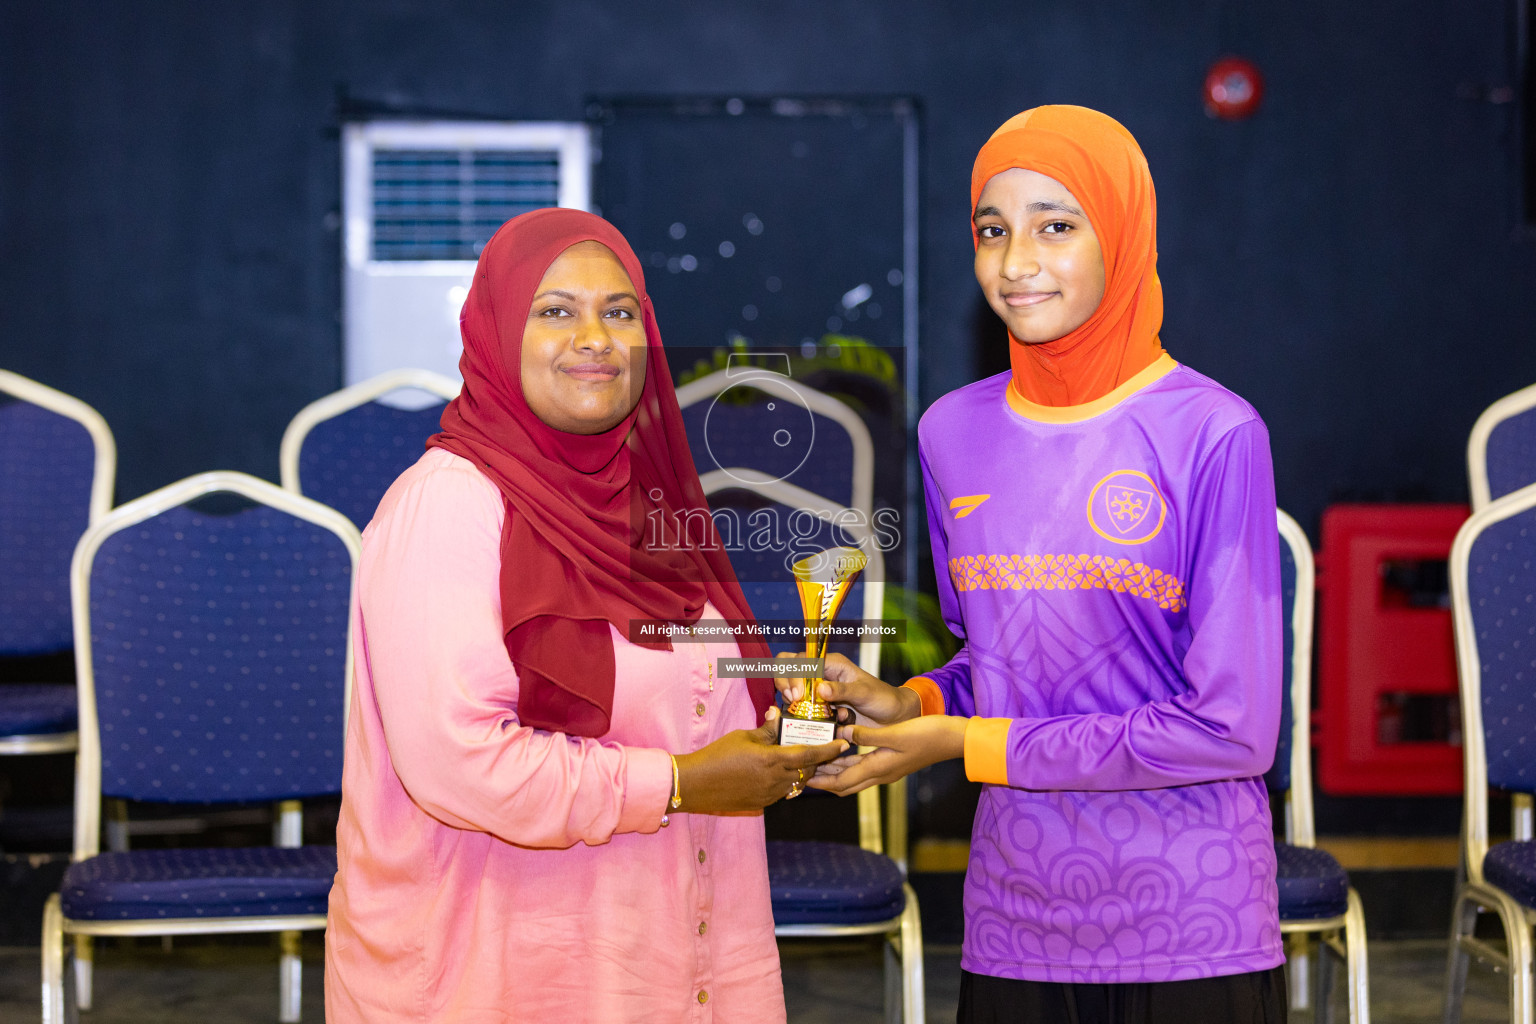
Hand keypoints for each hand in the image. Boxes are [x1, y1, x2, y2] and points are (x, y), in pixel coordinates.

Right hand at [673, 708, 849, 813]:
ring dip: (802, 771)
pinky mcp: (762, 803)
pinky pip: (783, 791)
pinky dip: (788, 780)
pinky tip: (781, 771)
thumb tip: (778, 713)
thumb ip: (766, 728)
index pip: (808, 754)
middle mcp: (775, 779)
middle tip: (824, 749)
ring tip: (802, 759)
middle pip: (807, 770)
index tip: (843, 744)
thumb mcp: (743, 736)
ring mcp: (769, 794)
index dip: (828, 750)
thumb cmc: (717, 755)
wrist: (696, 785)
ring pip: (797, 782)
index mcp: (771, 759)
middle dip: (818, 760)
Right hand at [776, 652, 918, 727]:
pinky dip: (805, 721)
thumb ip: (843, 690)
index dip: (793, 674)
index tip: (796, 695)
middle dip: (785, 686)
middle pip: (787, 672)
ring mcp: (817, 695)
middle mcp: (820, 676)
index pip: (800, 660)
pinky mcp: (818, 712)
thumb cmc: (883, 699)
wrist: (893, 719)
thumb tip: (819, 689)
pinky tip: (823, 726)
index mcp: (830, 664)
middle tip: (793, 702)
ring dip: (796, 707)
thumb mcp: (865, 693)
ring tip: (815, 716)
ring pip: (790, 695)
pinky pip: (801, 714)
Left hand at [807, 716, 966, 795]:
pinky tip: (841, 751)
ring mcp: (887, 769)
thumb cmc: (927, 735)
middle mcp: (881, 773)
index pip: (842, 783)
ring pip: (853, 776)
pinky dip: (848, 763)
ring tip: (816, 761)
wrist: (953, 738)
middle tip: (804, 772)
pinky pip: (863, 767)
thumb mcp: (894, 733)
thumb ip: (866, 736)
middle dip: (824, 781)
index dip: (821, 782)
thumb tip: (842, 736)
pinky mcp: (891, 761)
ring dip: (834, 771)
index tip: (801, 778)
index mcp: (879, 769)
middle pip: (845, 784)